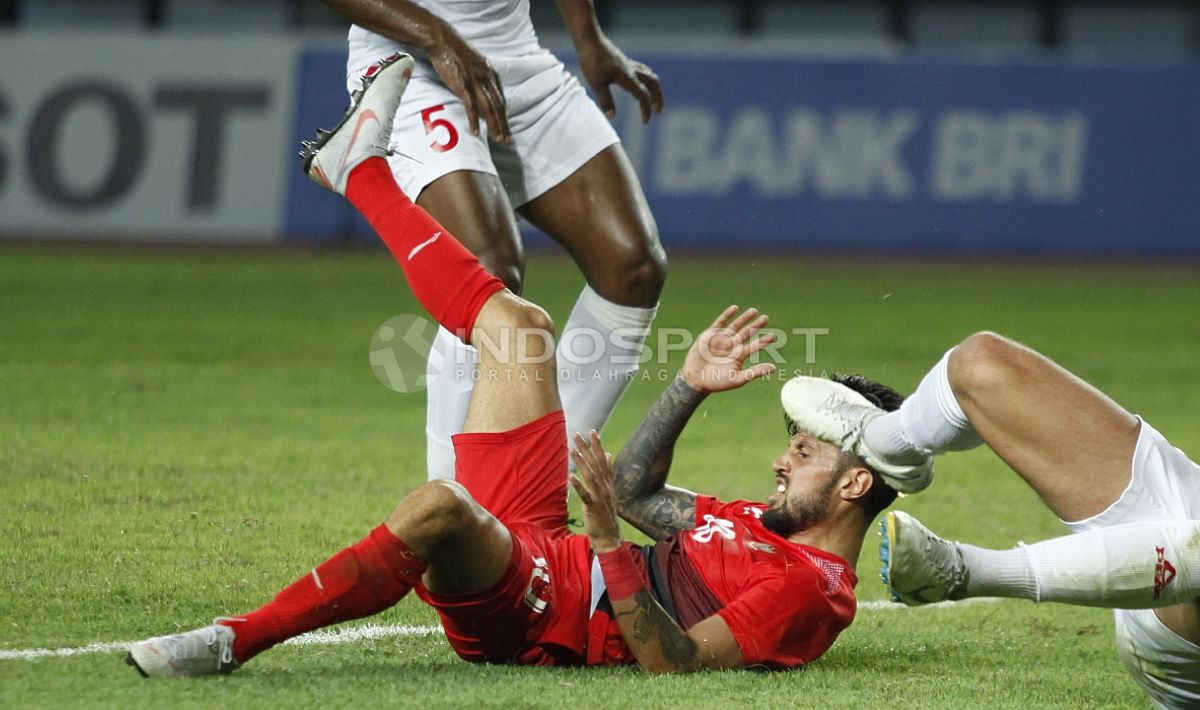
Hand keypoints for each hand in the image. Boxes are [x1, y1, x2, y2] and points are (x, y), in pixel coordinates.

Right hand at [428, 30, 510, 141]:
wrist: (442, 41)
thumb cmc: (455, 53)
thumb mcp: (474, 64)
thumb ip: (480, 78)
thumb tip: (482, 91)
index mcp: (491, 74)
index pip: (501, 99)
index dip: (505, 115)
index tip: (507, 128)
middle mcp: (487, 78)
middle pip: (499, 106)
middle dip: (504, 125)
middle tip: (508, 140)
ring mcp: (476, 82)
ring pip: (489, 108)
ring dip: (494, 126)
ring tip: (498, 139)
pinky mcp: (463, 85)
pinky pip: (471, 107)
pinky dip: (474, 120)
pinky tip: (476, 132)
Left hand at [569, 431, 621, 553]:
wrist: (609, 535)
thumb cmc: (606, 512)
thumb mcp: (609, 490)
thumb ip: (608, 472)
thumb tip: (607, 454)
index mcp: (607, 482)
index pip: (602, 460)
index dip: (597, 445)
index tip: (591, 432)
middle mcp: (605, 486)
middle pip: (595, 464)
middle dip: (587, 449)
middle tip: (577, 434)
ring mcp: (600, 496)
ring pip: (590, 476)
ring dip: (581, 462)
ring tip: (572, 450)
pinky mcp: (593, 507)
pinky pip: (585, 495)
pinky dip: (578, 486)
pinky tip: (571, 476)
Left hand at [577, 35, 662, 123]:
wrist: (589, 40)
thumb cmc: (592, 60)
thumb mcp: (597, 83)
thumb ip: (606, 100)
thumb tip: (612, 117)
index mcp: (628, 77)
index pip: (643, 96)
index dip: (646, 110)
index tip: (645, 122)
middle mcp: (632, 70)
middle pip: (653, 84)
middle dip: (658, 98)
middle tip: (658, 111)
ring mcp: (629, 65)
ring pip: (649, 76)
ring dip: (654, 88)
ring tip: (653, 99)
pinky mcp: (624, 62)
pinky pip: (642, 71)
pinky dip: (646, 80)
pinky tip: (639, 84)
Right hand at [680, 306, 776, 393]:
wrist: (696, 379)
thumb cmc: (717, 382)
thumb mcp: (738, 378)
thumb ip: (755, 372)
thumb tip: (773, 368)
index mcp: (739, 355)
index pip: (754, 346)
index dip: (763, 341)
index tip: (774, 337)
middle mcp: (732, 346)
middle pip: (746, 333)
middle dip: (756, 326)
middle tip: (766, 318)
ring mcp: (722, 339)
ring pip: (736, 326)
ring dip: (744, 318)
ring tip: (754, 311)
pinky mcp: (711, 335)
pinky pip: (720, 322)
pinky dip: (727, 315)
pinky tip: (735, 308)